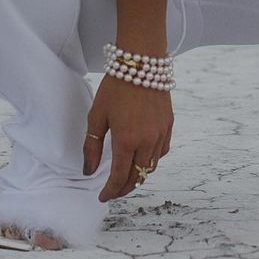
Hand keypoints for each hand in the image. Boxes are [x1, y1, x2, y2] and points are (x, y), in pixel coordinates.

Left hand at [84, 74, 173, 200]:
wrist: (142, 62)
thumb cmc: (116, 86)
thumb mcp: (97, 115)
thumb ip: (92, 146)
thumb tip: (89, 170)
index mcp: (127, 140)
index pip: (120, 177)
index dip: (110, 191)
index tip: (102, 197)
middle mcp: (147, 141)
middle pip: (138, 177)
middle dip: (124, 188)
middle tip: (112, 191)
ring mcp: (161, 134)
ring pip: (152, 166)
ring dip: (139, 176)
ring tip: (126, 178)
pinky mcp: (169, 125)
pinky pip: (162, 152)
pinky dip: (152, 161)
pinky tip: (143, 158)